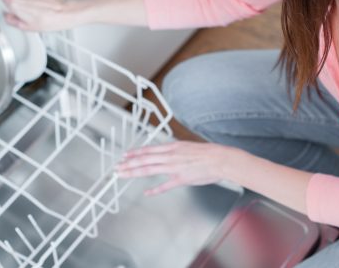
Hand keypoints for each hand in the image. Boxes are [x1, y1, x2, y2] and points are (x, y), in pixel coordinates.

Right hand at [0, 0, 84, 31]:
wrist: (65, 12)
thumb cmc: (50, 20)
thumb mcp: (27, 27)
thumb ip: (13, 21)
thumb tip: (8, 17)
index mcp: (15, 3)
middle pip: (12, 1)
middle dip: (17, 9)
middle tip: (25, 18)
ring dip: (26, 6)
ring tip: (35, 15)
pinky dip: (32, 3)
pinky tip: (40, 11)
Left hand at [115, 141, 241, 195]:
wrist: (220, 159)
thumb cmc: (208, 153)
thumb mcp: (187, 146)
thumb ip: (175, 150)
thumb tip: (166, 151)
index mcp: (172, 147)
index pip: (148, 150)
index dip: (135, 153)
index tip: (125, 155)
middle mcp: (170, 156)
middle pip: (144, 159)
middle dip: (129, 163)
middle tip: (117, 167)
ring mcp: (174, 168)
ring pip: (149, 169)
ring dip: (134, 172)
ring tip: (123, 175)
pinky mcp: (181, 179)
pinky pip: (165, 185)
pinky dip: (155, 190)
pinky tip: (146, 193)